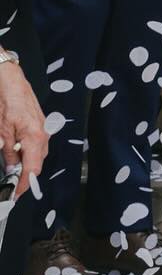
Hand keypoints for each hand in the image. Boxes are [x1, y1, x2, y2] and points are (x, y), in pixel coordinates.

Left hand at [0, 61, 47, 199]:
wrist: (11, 79)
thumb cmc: (8, 100)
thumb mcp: (2, 131)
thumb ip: (7, 152)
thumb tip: (10, 168)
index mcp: (35, 138)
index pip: (33, 170)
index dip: (24, 185)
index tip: (16, 194)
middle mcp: (44, 135)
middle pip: (37, 163)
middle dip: (24, 174)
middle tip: (10, 182)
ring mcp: (44, 129)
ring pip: (37, 154)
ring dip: (25, 162)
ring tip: (10, 165)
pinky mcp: (40, 124)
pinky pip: (36, 143)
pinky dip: (27, 151)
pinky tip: (15, 150)